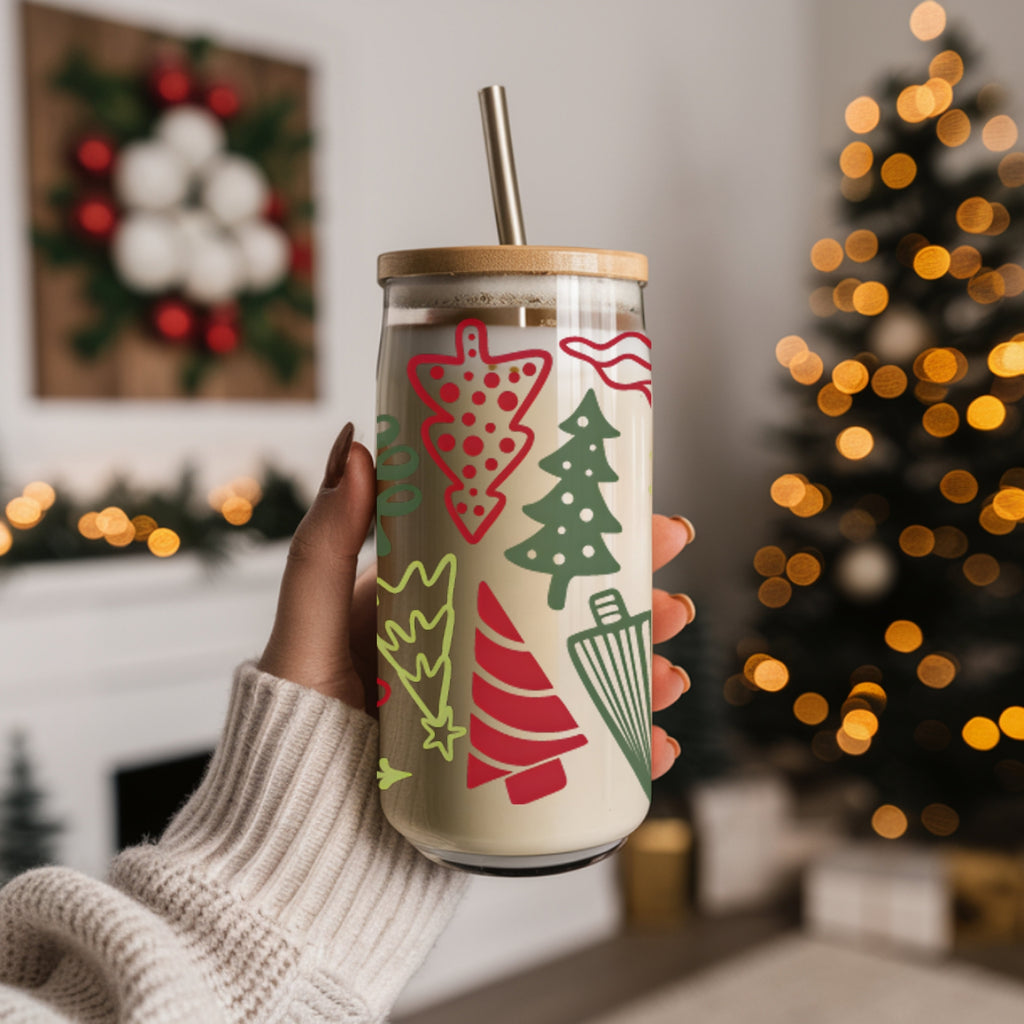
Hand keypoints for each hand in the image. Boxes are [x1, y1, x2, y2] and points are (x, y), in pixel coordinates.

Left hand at [259, 424, 695, 778]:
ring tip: (670, 682)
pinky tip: (659, 752)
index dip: (598, 538)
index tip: (651, 520)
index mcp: (444, 606)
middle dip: (637, 609)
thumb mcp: (309, 629)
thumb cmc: (291, 728)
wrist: (297, 844)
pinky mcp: (511, 772)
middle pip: (576, 619)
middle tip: (676, 605)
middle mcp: (479, 654)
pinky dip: (628, 755)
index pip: (532, 557)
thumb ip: (324, 545)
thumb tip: (355, 443)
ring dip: (642, 676)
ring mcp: (499, 715)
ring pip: (590, 683)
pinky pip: (583, 759)